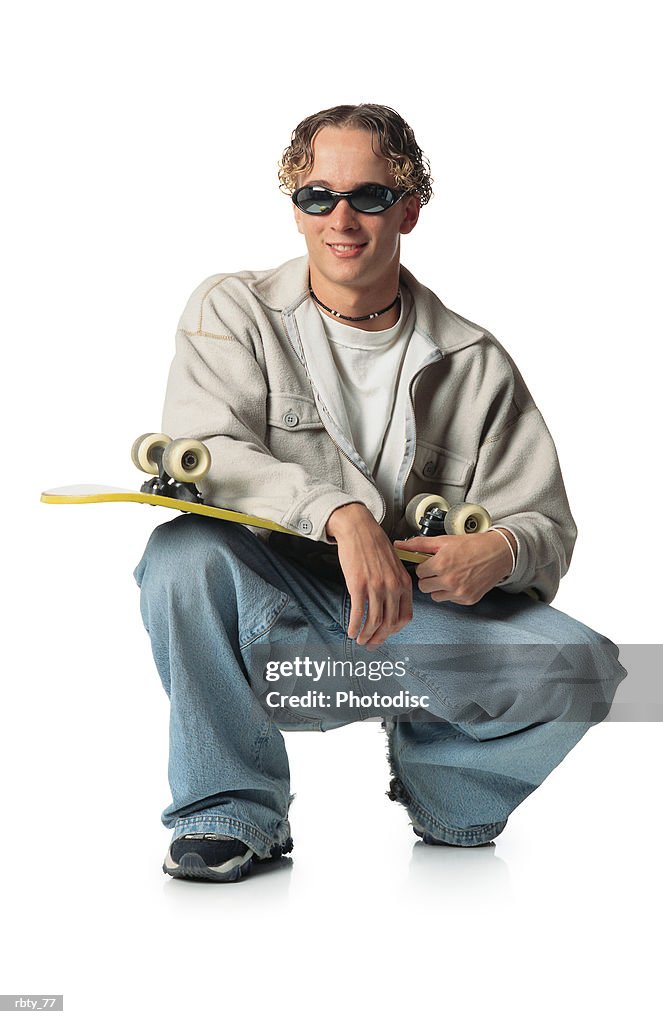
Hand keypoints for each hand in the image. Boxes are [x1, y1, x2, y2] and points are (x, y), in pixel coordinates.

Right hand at [326, 503, 412, 648]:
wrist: (358, 528)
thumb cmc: (375, 544)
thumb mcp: (394, 564)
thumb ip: (396, 583)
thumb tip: (391, 603)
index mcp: (404, 583)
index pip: (405, 616)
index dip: (394, 631)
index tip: (386, 635)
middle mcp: (393, 587)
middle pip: (389, 623)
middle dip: (379, 638)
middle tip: (371, 645)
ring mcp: (376, 587)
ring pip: (374, 621)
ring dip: (366, 635)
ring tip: (359, 640)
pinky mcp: (358, 585)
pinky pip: (358, 613)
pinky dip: (354, 626)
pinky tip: (351, 631)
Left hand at [393, 529, 514, 604]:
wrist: (498, 553)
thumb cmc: (473, 545)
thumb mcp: (444, 541)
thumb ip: (419, 544)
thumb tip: (399, 545)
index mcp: (441, 564)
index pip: (418, 572)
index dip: (424, 566)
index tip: (432, 562)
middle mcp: (449, 580)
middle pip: (423, 586)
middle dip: (429, 577)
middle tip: (440, 568)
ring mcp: (459, 592)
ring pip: (435, 595)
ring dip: (439, 587)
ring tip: (451, 574)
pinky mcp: (467, 600)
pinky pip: (449, 600)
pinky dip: (452, 592)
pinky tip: (460, 580)